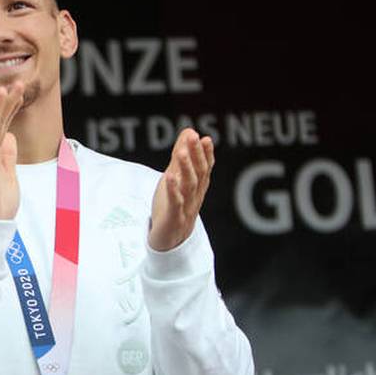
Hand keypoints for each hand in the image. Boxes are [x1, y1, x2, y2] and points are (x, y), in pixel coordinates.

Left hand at [149, 128, 213, 251]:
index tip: (205, 139)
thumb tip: (189, 131)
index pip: (205, 169)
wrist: (169, 244)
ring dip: (185, 168)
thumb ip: (181, 156)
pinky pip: (174, 204)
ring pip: (187, 187)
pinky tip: (169, 177)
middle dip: (196, 155)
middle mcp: (194, 197)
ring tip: (181, 152)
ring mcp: (185, 209)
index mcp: (197, 188)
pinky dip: (173, 190)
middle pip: (198, 174)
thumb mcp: (175, 179)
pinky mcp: (173, 219)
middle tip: (193, 137)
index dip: (206, 154)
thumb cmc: (173, 208)